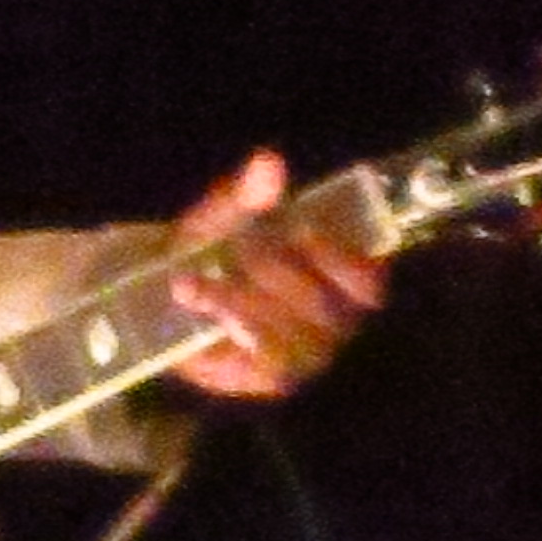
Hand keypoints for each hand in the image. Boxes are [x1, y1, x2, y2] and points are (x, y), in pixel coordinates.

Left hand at [167, 149, 386, 400]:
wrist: (172, 298)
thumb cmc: (220, 250)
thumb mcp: (228, 216)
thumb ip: (249, 194)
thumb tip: (268, 161)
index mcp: (345, 280)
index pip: (369, 283)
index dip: (341, 259)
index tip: (302, 229)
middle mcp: (338, 323)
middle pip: (324, 305)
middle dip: (276, 270)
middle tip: (238, 248)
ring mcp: (310, 356)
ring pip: (294, 334)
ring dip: (242, 299)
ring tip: (196, 277)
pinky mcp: (277, 379)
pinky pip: (269, 359)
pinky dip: (230, 323)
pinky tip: (198, 299)